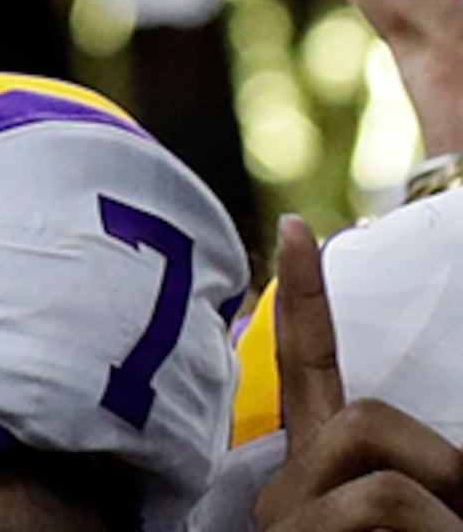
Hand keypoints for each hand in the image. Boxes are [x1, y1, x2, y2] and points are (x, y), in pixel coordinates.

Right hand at [257, 214, 462, 530]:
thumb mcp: (425, 508)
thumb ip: (417, 470)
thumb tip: (453, 447)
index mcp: (316, 471)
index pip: (306, 368)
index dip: (305, 298)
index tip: (296, 226)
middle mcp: (285, 487)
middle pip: (362, 416)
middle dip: (439, 465)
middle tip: (460, 523)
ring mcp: (283, 516)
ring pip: (373, 449)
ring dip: (440, 509)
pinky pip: (381, 497)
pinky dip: (431, 528)